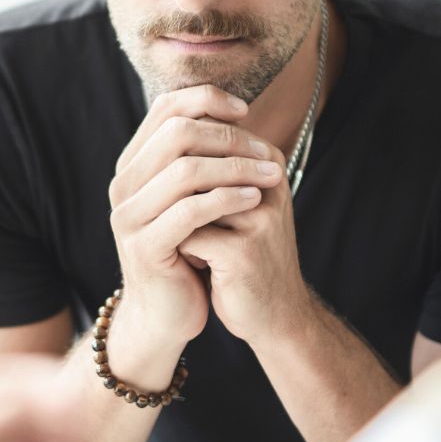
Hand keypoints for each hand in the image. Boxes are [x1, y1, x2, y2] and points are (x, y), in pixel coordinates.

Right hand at [106, 85, 283, 361]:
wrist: (166, 312)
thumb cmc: (187, 249)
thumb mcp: (191, 197)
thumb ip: (199, 157)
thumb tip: (233, 108)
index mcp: (133, 165)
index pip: (166, 109)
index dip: (208, 100)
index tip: (246, 111)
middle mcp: (123, 185)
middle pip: (177, 134)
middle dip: (229, 138)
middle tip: (268, 152)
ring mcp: (128, 216)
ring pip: (185, 171)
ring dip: (236, 168)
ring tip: (272, 176)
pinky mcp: (144, 247)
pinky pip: (189, 212)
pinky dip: (227, 200)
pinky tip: (255, 201)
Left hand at [176, 146, 319, 344]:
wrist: (276, 312)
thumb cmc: (248, 251)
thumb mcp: (238, 201)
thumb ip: (213, 165)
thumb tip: (164, 129)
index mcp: (268, 161)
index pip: (205, 135)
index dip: (177, 164)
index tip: (181, 198)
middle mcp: (268, 182)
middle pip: (194, 164)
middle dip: (174, 194)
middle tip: (174, 219)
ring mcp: (259, 216)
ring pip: (187, 200)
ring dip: (176, 222)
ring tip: (188, 241)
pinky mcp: (244, 252)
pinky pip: (188, 236)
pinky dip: (182, 250)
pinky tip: (195, 264)